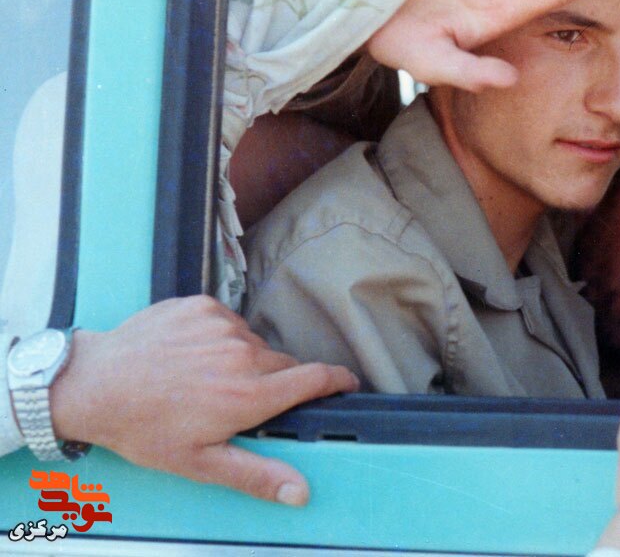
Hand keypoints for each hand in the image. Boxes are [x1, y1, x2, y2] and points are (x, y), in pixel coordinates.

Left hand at [48, 296, 358, 505]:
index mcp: (248, 395)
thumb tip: (301, 492)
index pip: (315, 377)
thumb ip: (257, 474)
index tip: (347, 383)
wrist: (93, 384)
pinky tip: (188, 354)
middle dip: (270, 382)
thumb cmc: (143, 428)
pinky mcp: (202, 306)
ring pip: (253, 343)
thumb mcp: (199, 463)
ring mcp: (222, 325)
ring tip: (202, 379)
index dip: (338, 380)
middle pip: (282, 364)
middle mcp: (243, 354)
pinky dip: (216, 337)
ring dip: (241, 359)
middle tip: (235, 401)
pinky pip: (227, 322)